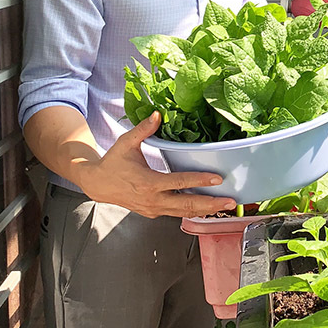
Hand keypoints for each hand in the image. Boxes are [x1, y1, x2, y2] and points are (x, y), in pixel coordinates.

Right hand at [77, 112, 236, 218]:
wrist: (97, 184)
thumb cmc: (112, 163)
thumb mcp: (126, 143)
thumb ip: (143, 129)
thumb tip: (158, 114)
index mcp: (148, 182)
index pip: (179, 183)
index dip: (199, 181)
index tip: (217, 179)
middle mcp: (153, 199)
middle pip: (186, 205)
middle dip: (211, 204)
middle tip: (231, 201)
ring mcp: (154, 209)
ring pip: (183, 212)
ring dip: (206, 210)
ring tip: (225, 205)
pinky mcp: (154, 212)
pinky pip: (176, 213)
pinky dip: (192, 211)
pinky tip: (207, 207)